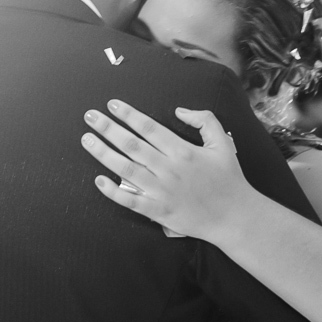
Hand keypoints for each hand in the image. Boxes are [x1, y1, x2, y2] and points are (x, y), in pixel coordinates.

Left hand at [80, 100, 257, 242]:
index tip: (112, 104)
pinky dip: (113, 192)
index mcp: (182, 150)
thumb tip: (179, 111)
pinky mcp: (159, 211)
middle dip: (108, 128)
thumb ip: (204, 120)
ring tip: (87, 140)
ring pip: (126, 169)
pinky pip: (131, 201)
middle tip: (90, 116)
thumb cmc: (228, 179)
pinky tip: (99, 181)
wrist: (234, 216)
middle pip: (131, 144)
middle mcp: (169, 169)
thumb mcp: (223, 142)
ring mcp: (162, 191)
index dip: (128, 114)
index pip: (149, 127)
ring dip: (103, 154)